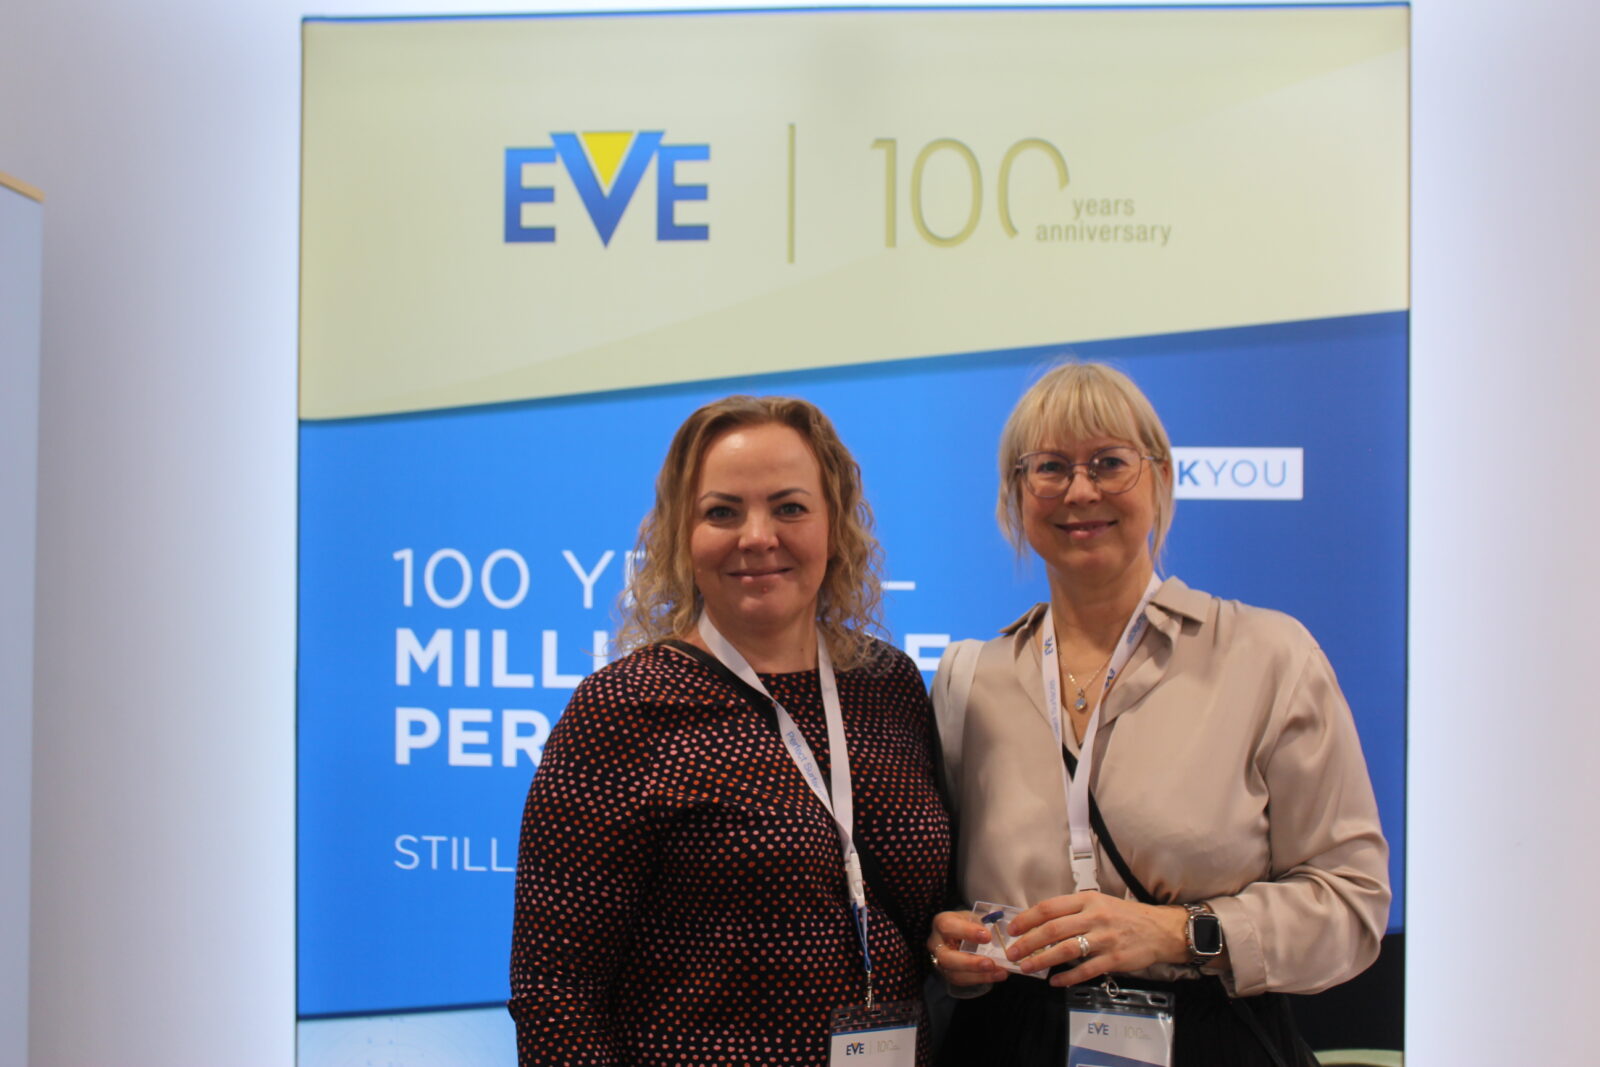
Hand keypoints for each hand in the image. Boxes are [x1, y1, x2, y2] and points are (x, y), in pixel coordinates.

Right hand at [926, 909, 1009, 987]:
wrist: (961, 933)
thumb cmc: (968, 923)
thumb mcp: (974, 916)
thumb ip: (983, 924)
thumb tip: (1000, 936)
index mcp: (942, 923)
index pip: (948, 927)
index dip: (967, 932)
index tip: (987, 937)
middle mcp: (936, 944)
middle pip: (946, 958)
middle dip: (970, 963)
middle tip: (990, 963)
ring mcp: (940, 962)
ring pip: (954, 974)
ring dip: (979, 975)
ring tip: (999, 972)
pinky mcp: (949, 974)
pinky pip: (963, 981)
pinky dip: (981, 979)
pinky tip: (996, 975)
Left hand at [1004, 892, 1189, 987]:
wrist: (1161, 930)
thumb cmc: (1126, 916)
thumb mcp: (1099, 903)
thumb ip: (1074, 910)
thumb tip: (1042, 922)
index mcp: (1087, 900)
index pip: (1049, 908)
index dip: (1027, 919)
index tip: (1012, 929)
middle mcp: (1094, 917)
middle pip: (1053, 930)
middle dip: (1028, 942)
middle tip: (1012, 953)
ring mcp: (1104, 939)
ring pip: (1065, 950)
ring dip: (1042, 960)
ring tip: (1027, 967)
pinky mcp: (1114, 960)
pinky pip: (1085, 970)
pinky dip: (1067, 977)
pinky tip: (1055, 982)